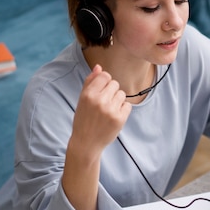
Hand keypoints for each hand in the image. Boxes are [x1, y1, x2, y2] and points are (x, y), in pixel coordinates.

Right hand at [63, 65, 131, 209]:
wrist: (86, 143)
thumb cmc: (84, 119)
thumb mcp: (82, 100)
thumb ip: (90, 82)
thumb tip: (99, 67)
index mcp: (88, 94)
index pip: (105, 75)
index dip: (104, 82)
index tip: (101, 91)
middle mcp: (99, 100)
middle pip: (115, 83)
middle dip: (111, 91)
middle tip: (104, 103)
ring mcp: (110, 110)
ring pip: (122, 94)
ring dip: (117, 100)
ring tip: (108, 110)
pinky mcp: (120, 119)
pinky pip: (127, 105)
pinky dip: (123, 109)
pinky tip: (114, 116)